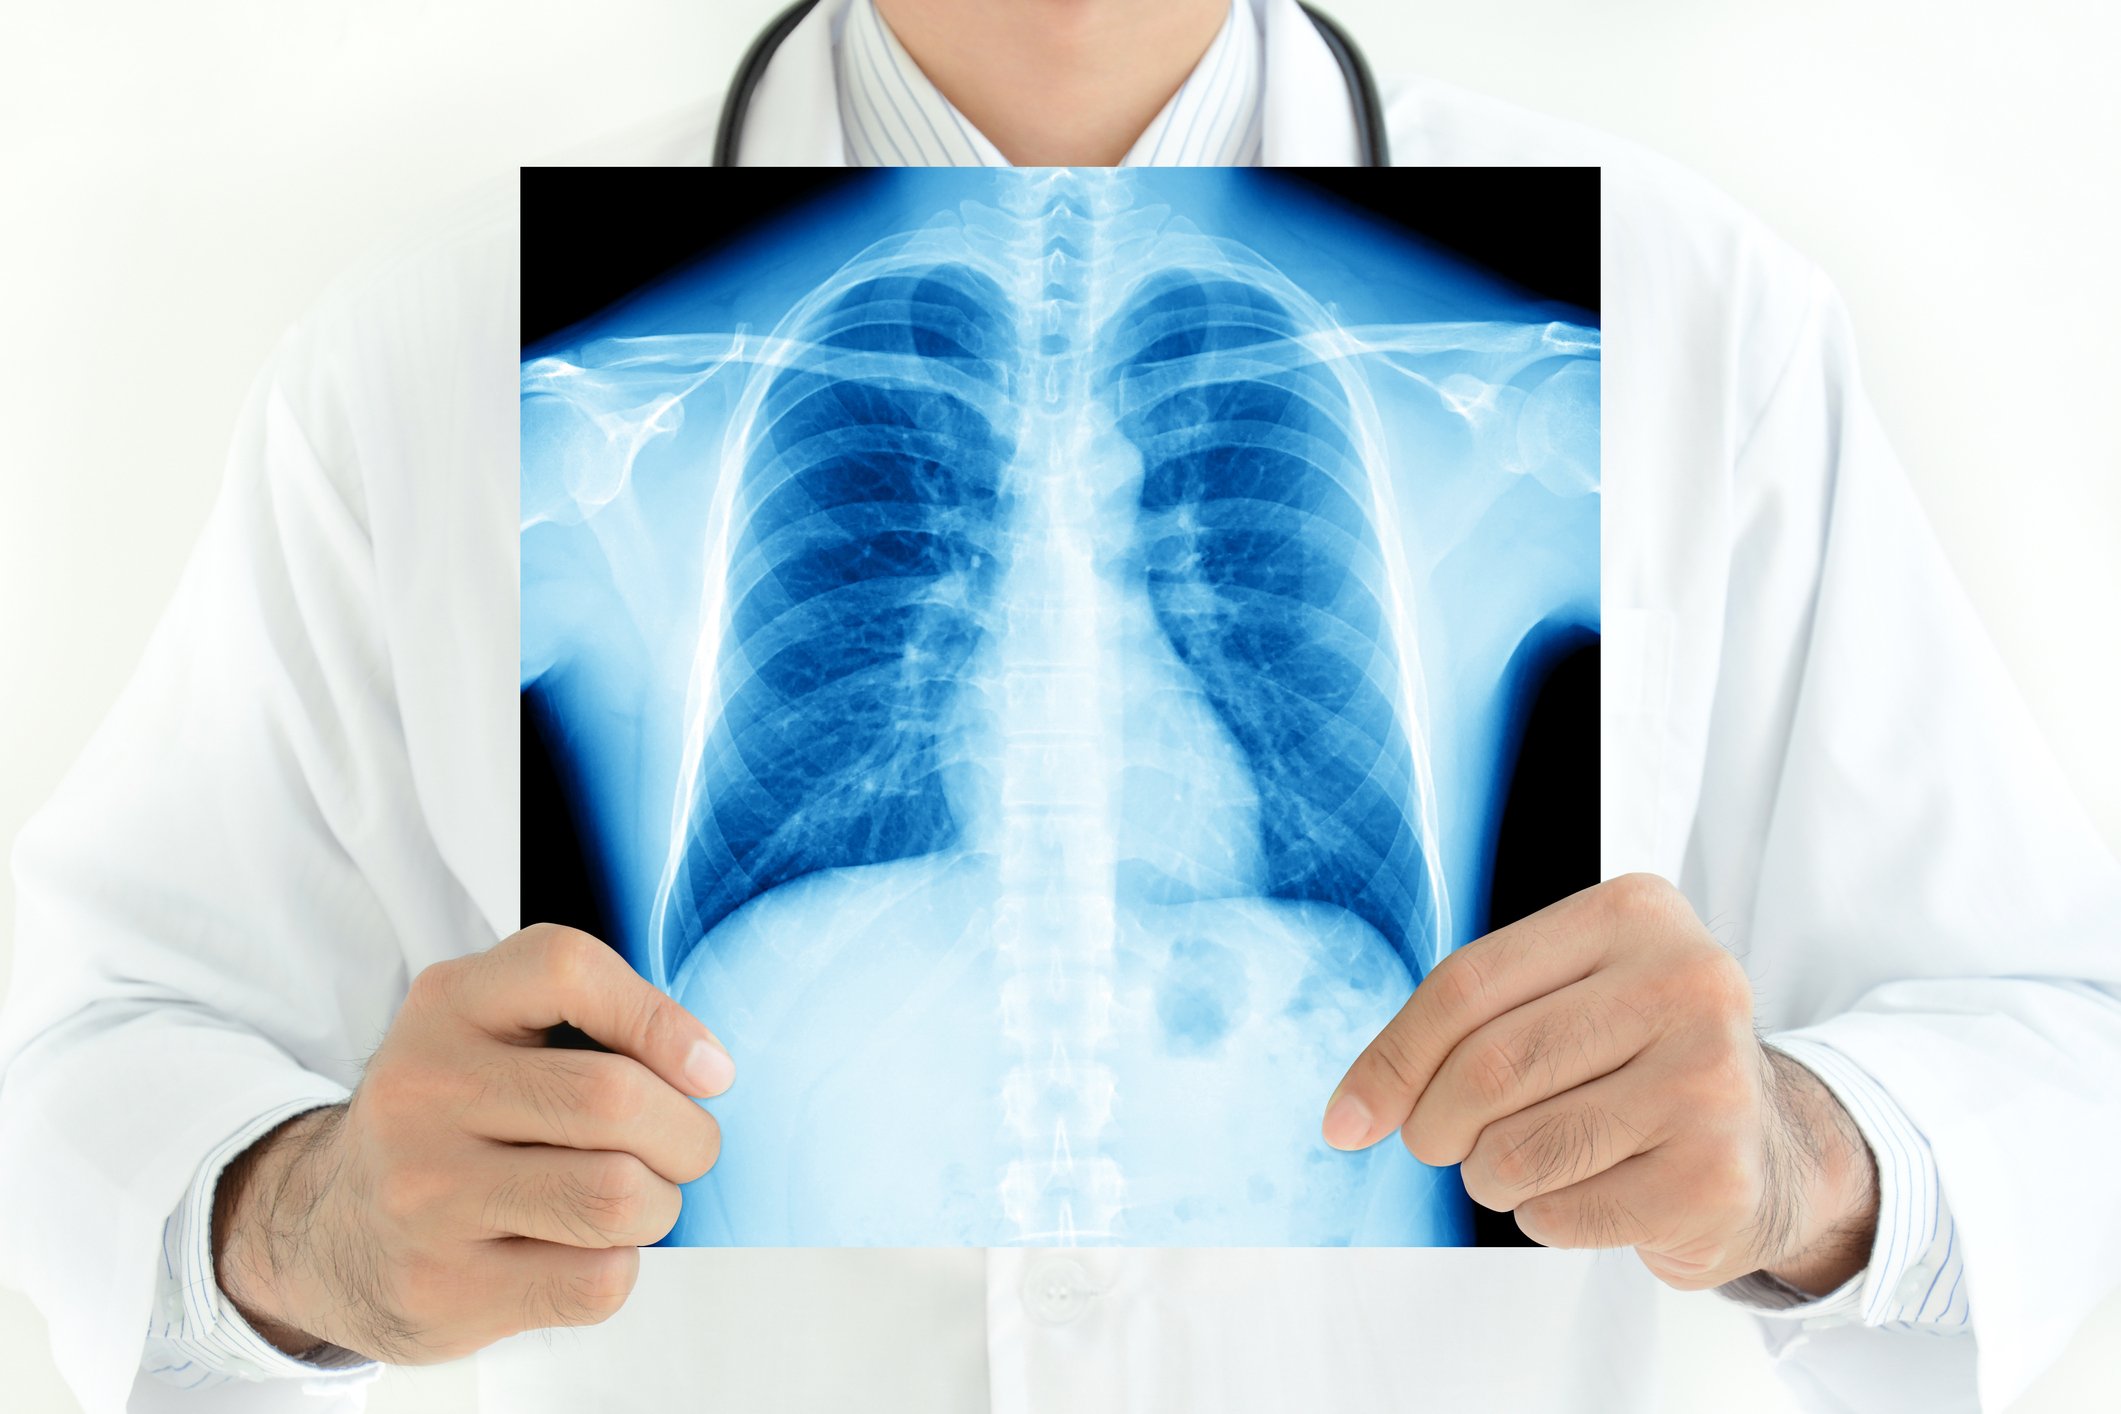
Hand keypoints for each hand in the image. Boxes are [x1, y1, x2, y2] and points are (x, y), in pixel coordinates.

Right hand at [212, 923, 732, 1361]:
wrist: (330, 1229)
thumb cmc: (453, 1119)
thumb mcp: (490, 1030)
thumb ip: (587, 1017)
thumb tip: (708, 1069)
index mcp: (449, 1003)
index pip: (568, 970)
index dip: (660, 1018)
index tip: (708, 1069)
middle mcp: (424, 1090)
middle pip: (615, 1101)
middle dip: (688, 1134)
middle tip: (685, 1147)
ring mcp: (425, 1194)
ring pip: (616, 1197)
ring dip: (659, 1205)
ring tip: (635, 1199)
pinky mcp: (443, 1287)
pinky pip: (596, 1280)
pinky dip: (618, 1266)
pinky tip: (581, 1250)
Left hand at [1323, 874, 1877, 1293]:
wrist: (1769, 1146)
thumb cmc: (1630, 1063)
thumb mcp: (1556, 1001)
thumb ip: (1454, 1030)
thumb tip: (1348, 1118)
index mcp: (1635, 913)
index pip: (1466, 985)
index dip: (1392, 1060)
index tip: (1349, 1120)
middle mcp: (1688, 982)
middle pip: (1488, 1067)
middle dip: (1435, 1125)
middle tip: (1439, 1145)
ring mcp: (1712, 1080)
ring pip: (1517, 1149)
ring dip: (1489, 1177)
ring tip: (1522, 1165)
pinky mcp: (1716, 1175)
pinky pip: (1561, 1213)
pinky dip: (1543, 1217)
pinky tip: (1588, 1193)